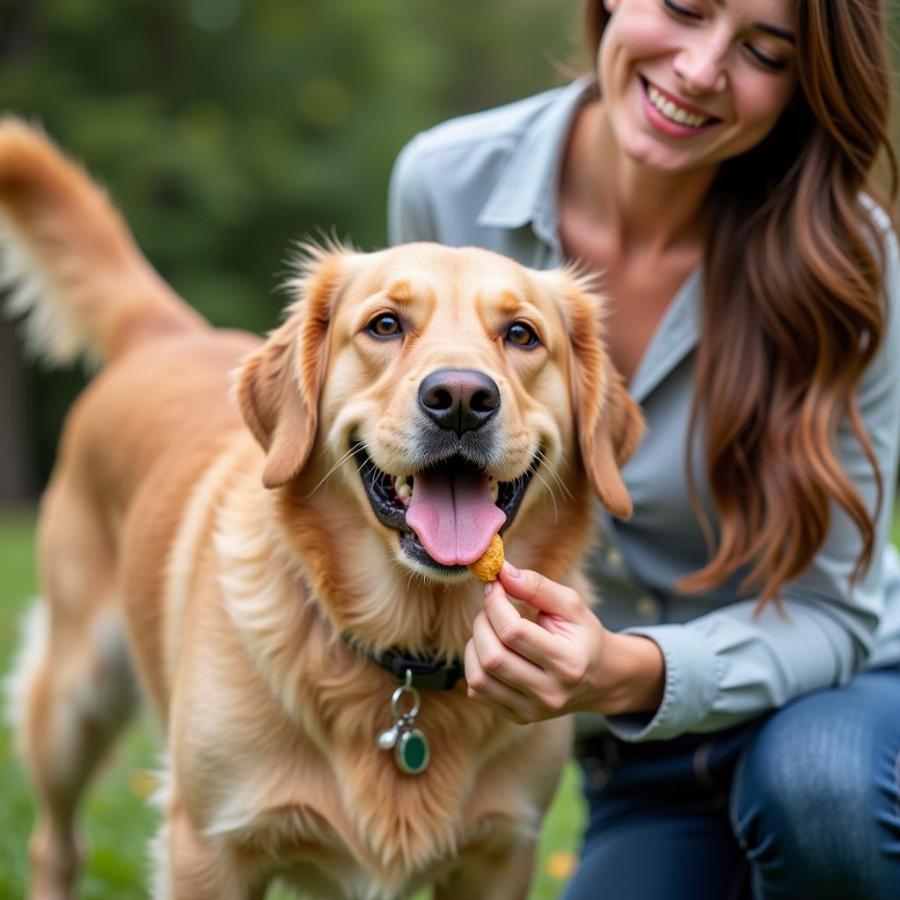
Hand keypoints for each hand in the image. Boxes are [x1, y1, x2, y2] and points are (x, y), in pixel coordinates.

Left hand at [464, 562, 664, 723]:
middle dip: (481, 623)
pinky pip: (477, 692)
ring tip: (489, 629)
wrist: (600, 678)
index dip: (495, 603)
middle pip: (493, 657)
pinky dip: (475, 665)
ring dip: (474, 645)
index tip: (495, 586)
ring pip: (479, 678)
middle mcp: (550, 693)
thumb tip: (502, 572)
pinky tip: (491, 650)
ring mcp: (532, 710)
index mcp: (568, 662)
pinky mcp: (518, 718)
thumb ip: (537, 586)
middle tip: (490, 607)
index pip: (513, 632)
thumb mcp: (571, 605)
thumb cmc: (583, 636)